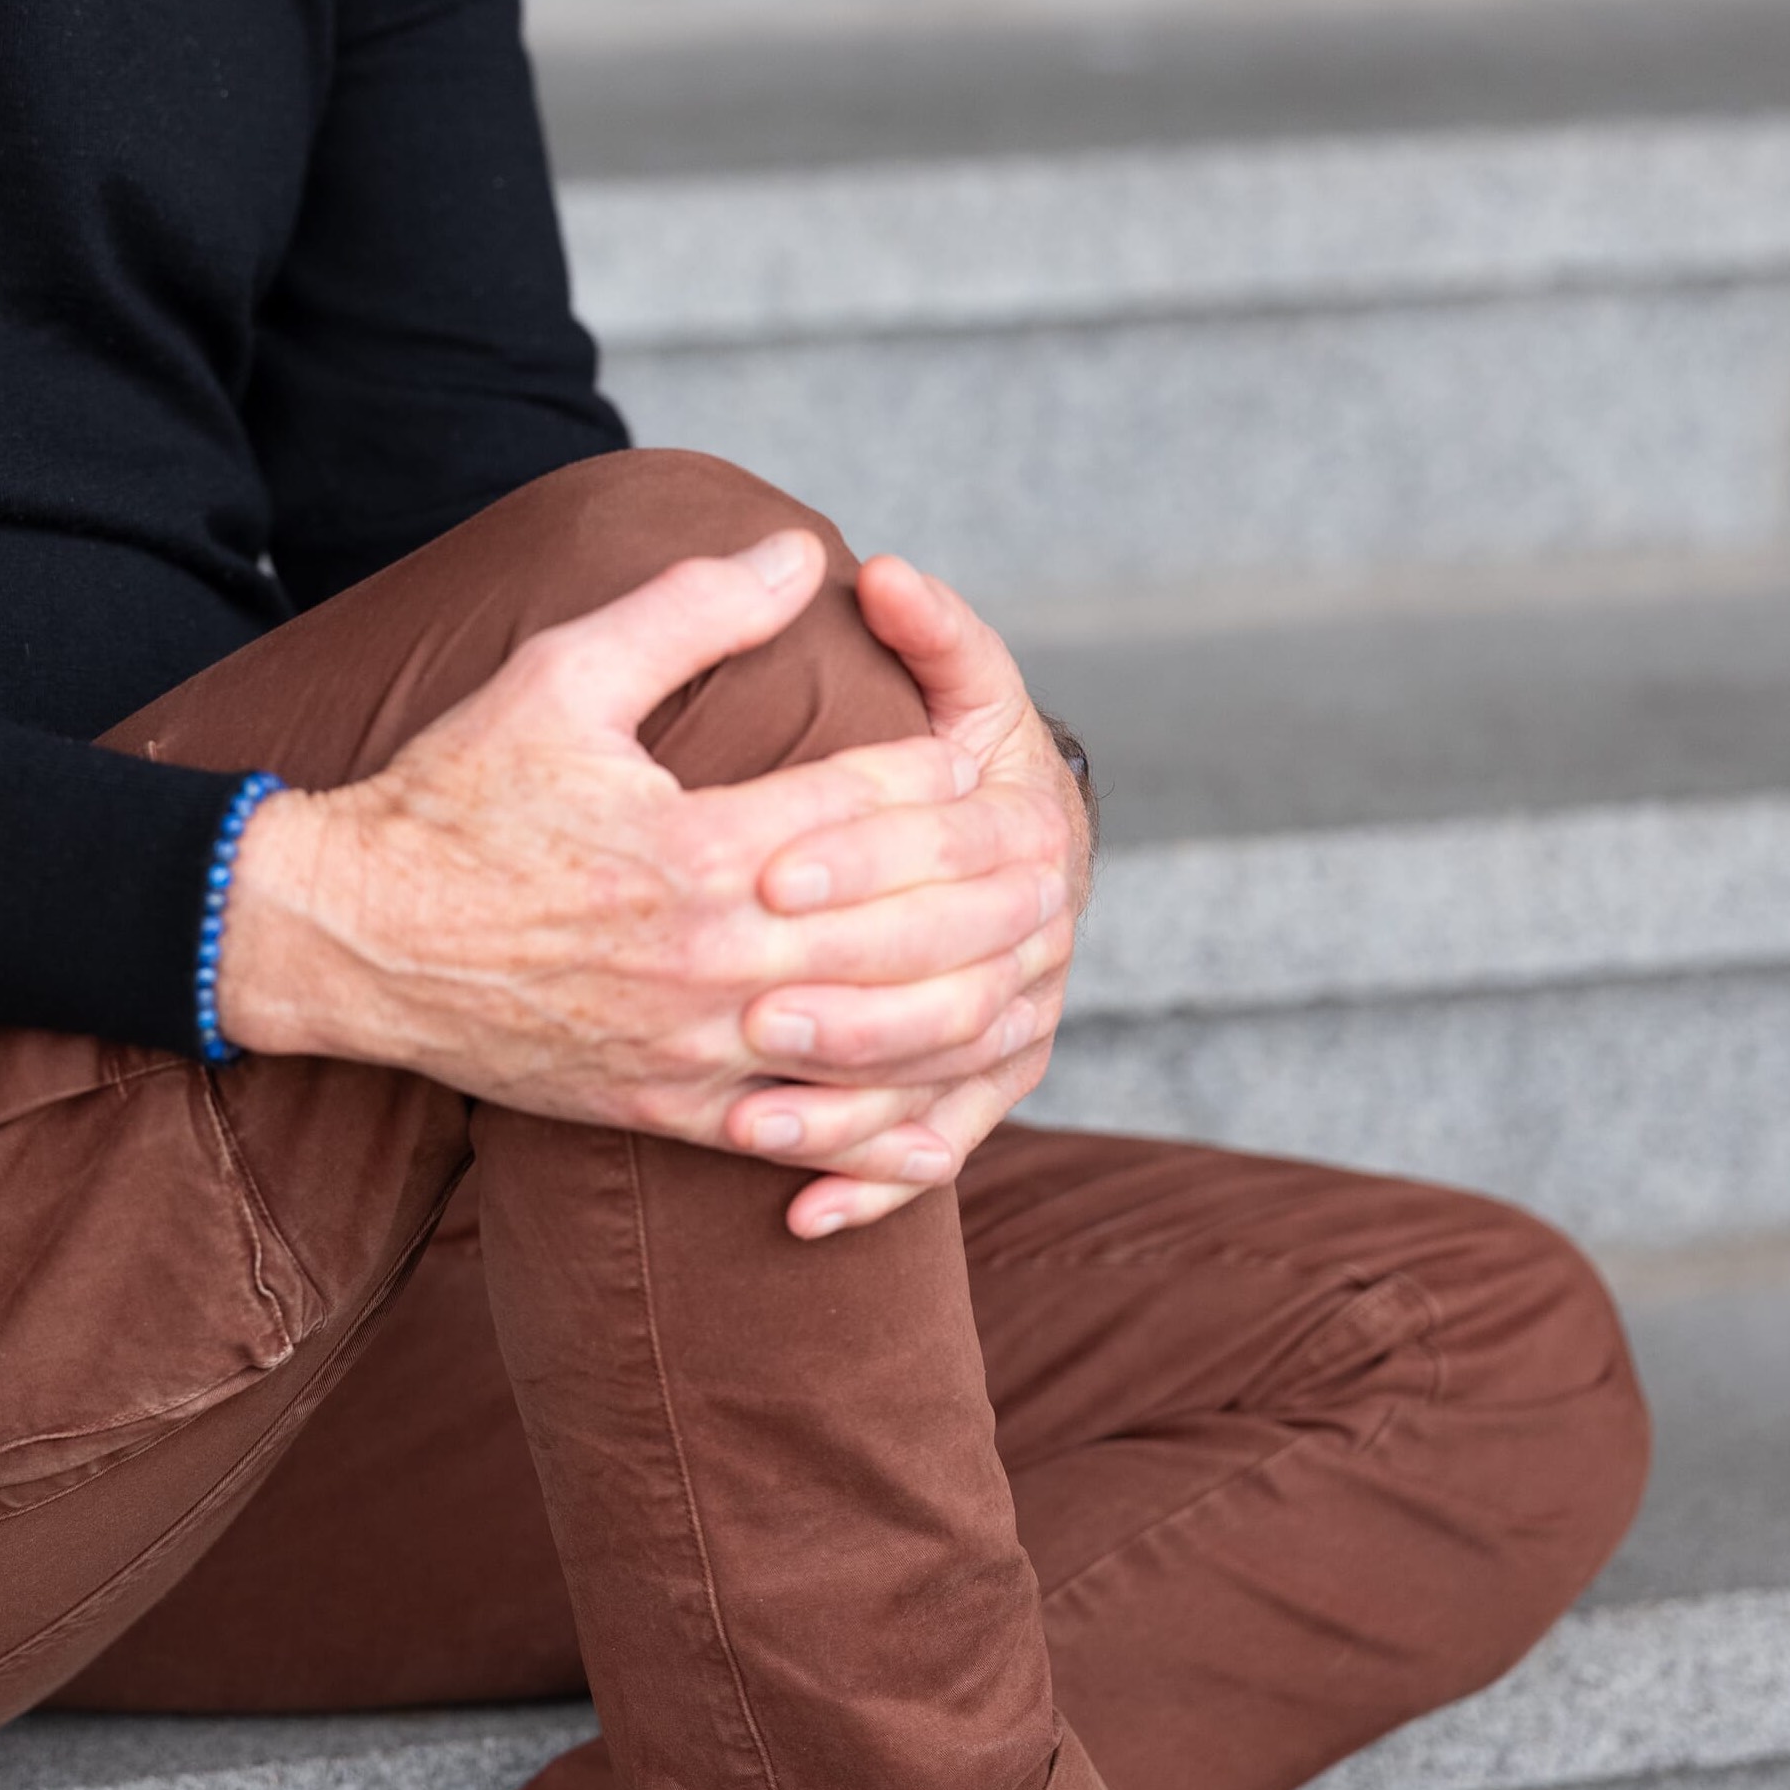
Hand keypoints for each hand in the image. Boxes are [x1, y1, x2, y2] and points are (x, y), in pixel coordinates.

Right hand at [216, 534, 1062, 1193]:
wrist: (346, 940)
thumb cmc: (449, 797)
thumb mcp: (559, 673)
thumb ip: (689, 610)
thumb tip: (799, 550)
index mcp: (696, 847)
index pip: (876, 807)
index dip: (949, 767)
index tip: (990, 739)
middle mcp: (711, 958)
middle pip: (912, 925)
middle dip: (1001, 885)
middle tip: (1059, 849)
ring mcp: (695, 1049)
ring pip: (889, 1040)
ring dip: (978, 998)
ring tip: (1035, 957)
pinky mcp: (670, 1111)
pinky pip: (816, 1126)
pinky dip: (895, 1110)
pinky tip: (944, 1075)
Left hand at [714, 555, 1090, 1233]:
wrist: (1014, 830)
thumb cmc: (952, 738)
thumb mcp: (958, 681)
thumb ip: (933, 632)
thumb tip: (886, 572)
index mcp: (1023, 815)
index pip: (949, 840)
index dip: (859, 850)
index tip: (763, 861)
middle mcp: (1037, 923)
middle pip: (953, 975)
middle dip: (853, 998)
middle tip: (752, 1012)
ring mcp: (1017, 1011)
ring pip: (947, 1075)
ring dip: (854, 1104)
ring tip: (756, 1120)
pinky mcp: (987, 1078)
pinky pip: (941, 1147)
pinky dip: (875, 1183)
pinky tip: (799, 1217)